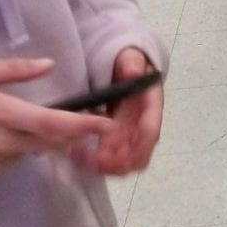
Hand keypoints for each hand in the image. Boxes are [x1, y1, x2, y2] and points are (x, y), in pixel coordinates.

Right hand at [0, 57, 110, 189]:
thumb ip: (14, 70)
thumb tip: (49, 64)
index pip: (51, 123)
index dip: (81, 126)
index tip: (105, 125)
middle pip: (45, 143)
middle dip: (61, 135)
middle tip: (62, 121)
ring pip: (23, 155)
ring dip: (24, 142)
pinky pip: (2, 167)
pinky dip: (2, 154)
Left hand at [70, 48, 163, 178]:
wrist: (125, 68)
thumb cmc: (129, 64)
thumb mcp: (131, 59)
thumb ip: (132, 64)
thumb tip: (132, 72)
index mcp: (151, 107)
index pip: (150, 132)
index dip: (136, 147)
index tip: (114, 152)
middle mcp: (143, 127)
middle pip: (138, 157)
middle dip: (117, 163)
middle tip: (92, 160)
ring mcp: (130, 137)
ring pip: (123, 164)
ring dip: (103, 167)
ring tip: (78, 157)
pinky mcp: (116, 142)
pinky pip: (109, 161)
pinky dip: (93, 163)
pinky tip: (75, 155)